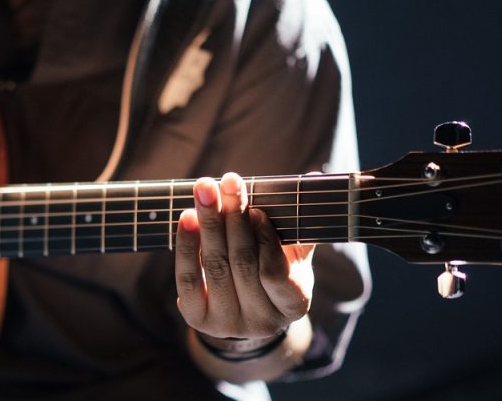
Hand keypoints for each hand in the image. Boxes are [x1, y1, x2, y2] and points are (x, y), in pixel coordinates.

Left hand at [175, 172, 314, 339]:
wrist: (245, 308)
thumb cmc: (274, 270)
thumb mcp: (293, 253)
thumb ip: (299, 221)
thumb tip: (313, 176)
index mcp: (293, 304)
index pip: (275, 273)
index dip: (265, 241)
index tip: (257, 210)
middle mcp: (261, 322)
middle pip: (242, 264)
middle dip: (233, 218)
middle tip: (228, 182)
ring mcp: (228, 324)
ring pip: (215, 267)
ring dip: (208, 224)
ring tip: (205, 190)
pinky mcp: (197, 318)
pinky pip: (188, 279)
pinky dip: (187, 245)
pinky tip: (188, 217)